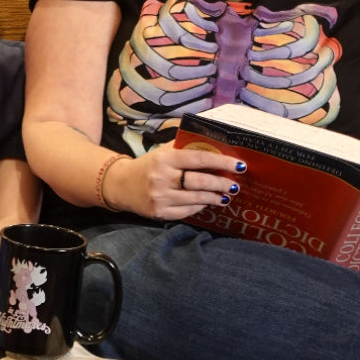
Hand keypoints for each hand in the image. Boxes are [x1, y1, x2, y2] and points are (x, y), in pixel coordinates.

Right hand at [104, 144, 243, 220]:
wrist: (121, 185)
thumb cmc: (149, 165)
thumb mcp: (163, 152)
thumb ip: (185, 148)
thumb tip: (217, 146)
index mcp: (165, 159)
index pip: (199, 159)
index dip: (221, 162)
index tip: (239, 165)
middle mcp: (162, 178)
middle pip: (200, 182)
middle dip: (222, 183)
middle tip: (234, 185)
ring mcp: (160, 198)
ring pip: (196, 199)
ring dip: (215, 198)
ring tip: (226, 196)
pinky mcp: (159, 213)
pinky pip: (187, 212)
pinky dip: (200, 207)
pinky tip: (207, 203)